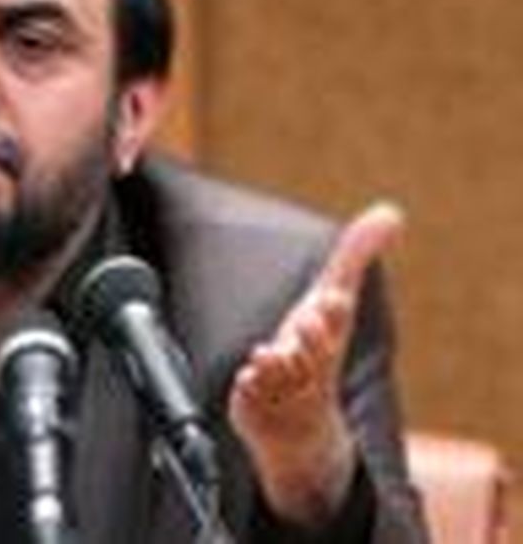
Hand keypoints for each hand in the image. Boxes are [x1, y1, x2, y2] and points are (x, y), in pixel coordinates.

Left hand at [227, 202, 404, 525]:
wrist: (300, 426)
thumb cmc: (314, 349)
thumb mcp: (331, 301)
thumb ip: (354, 255)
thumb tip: (391, 212)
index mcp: (328, 339)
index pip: (333, 324)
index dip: (331, 312)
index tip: (330, 298)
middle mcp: (310, 368)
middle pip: (314, 354)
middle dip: (311, 339)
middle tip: (304, 323)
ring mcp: (285, 393)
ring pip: (282, 378)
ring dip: (274, 365)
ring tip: (265, 354)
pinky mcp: (258, 411)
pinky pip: (253, 400)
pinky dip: (249, 388)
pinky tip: (245, 380)